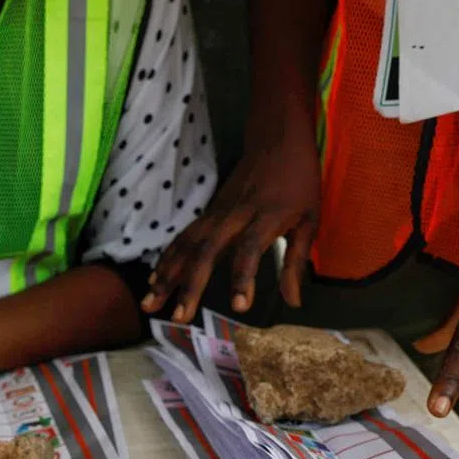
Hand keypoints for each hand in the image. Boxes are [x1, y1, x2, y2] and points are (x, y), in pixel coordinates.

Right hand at [143, 120, 320, 321]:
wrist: (276, 140)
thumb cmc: (299, 183)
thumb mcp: (309, 221)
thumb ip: (296, 262)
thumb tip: (293, 302)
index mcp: (266, 218)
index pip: (250, 250)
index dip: (243, 277)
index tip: (239, 307)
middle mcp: (235, 216)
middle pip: (207, 251)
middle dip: (190, 286)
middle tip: (180, 318)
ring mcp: (216, 214)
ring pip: (187, 246)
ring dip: (167, 276)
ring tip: (150, 304)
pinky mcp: (207, 214)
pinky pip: (182, 238)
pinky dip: (166, 259)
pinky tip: (153, 280)